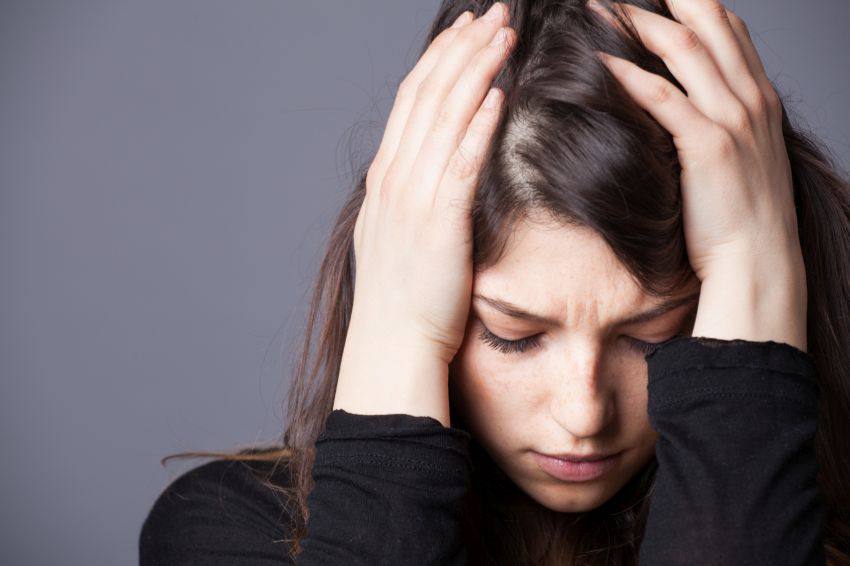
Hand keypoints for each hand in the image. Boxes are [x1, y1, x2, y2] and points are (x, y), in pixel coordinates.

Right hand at [333, 3, 515, 423]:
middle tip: (492, 13)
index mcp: (386, 178)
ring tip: (502, 34)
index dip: (439, 60)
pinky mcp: (437, 224)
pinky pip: (459, 163)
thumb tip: (433, 170)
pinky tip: (499, 94)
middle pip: (428, 97)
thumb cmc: (401, 298)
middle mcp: (394, 179)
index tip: (465, 29)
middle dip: (461, 49)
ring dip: (474, 71)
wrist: (391, 346)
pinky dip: (478, 125)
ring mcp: (412, 199)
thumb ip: (412, 196)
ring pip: (443, 119)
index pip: (412, 102)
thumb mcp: (397, 236)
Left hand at [590, 0, 806, 349]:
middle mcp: (749, 98)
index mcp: (757, 97)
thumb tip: (676, 102)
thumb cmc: (739, 215)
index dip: (690, 3)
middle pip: (706, 23)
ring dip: (637, 23)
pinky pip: (664, 98)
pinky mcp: (708, 147)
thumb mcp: (739, 155)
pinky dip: (630, 75)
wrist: (757, 259)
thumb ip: (716, 120)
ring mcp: (732, 119)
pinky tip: (600, 61)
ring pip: (684, 49)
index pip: (727, 28)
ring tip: (598, 9)